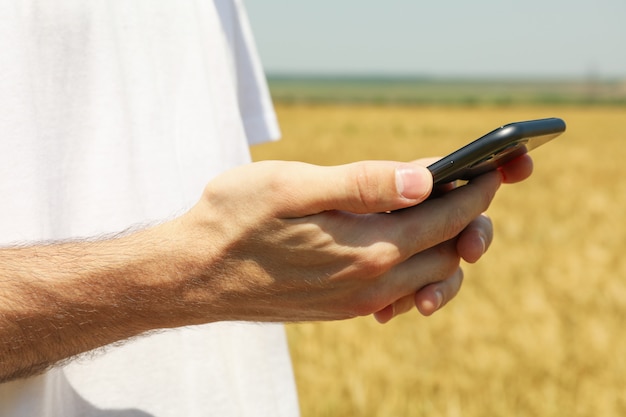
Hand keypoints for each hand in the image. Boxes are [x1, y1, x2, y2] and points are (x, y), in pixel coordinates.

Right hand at [167, 156, 529, 324]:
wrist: (194, 274)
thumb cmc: (236, 219)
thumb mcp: (295, 185)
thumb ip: (364, 183)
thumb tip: (426, 178)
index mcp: (368, 248)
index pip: (446, 217)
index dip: (477, 190)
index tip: (496, 168)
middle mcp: (371, 283)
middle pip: (447, 252)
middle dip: (471, 219)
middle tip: (478, 188)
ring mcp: (356, 301)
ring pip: (429, 278)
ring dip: (446, 249)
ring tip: (448, 220)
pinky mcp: (340, 308)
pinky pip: (399, 294)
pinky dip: (417, 274)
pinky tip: (403, 256)